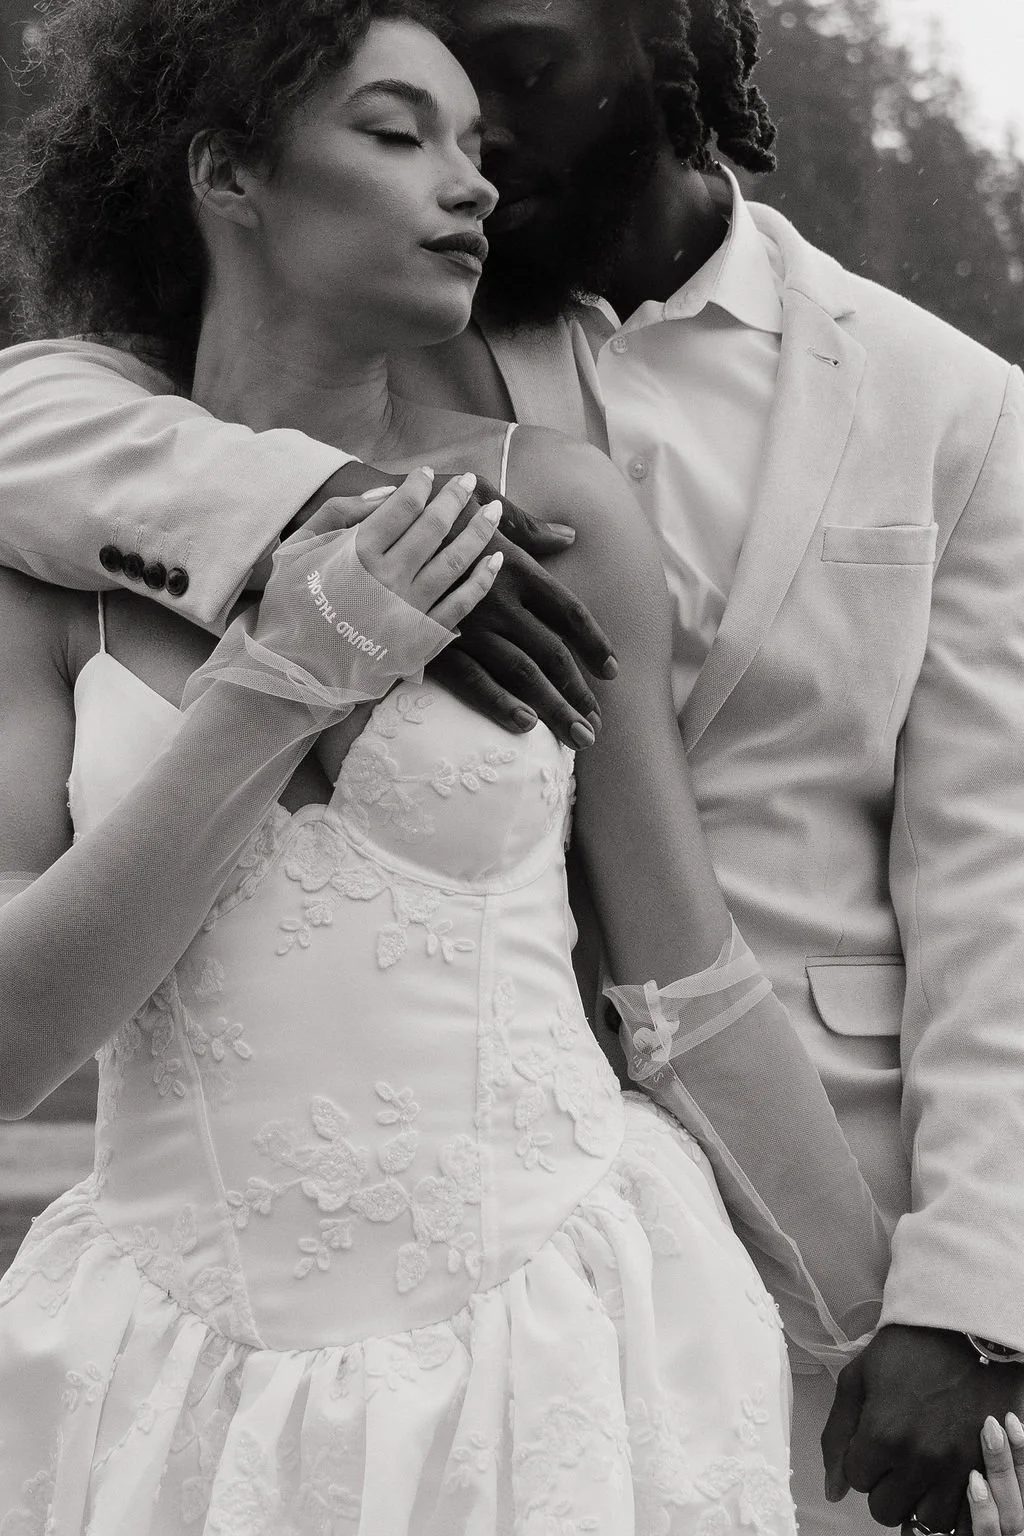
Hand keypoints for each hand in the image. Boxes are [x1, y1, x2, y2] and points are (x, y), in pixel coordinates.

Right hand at [282, 462, 618, 747]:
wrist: (364, 520)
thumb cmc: (425, 506)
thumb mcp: (479, 499)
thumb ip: (526, 526)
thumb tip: (568, 538)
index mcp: (514, 565)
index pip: (568, 611)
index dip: (596, 643)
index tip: (613, 671)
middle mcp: (497, 598)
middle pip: (552, 652)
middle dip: (579, 692)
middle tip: (597, 726)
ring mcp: (466, 623)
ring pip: (522, 673)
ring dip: (553, 707)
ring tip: (578, 737)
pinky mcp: (433, 641)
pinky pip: (471, 679)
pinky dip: (499, 704)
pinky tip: (524, 727)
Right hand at [291, 467, 502, 628]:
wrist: (295, 670)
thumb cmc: (293, 605)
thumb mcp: (298, 549)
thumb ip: (338, 513)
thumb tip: (386, 492)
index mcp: (357, 552)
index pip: (401, 507)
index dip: (418, 485)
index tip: (426, 474)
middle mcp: (388, 577)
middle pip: (434, 528)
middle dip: (454, 499)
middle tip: (467, 480)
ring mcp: (409, 608)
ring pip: (455, 561)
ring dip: (478, 532)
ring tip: (493, 511)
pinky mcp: (422, 636)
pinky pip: (460, 605)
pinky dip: (481, 581)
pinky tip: (494, 560)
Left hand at [822, 1326, 1023, 1531]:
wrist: (963, 1331)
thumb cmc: (907, 1350)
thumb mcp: (858, 1378)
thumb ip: (837, 1434)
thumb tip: (833, 1490)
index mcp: (883, 1433)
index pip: (855, 1479)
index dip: (861, 1458)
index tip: (873, 1435)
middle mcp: (919, 1458)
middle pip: (885, 1507)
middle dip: (883, 1483)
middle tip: (894, 1451)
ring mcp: (955, 1467)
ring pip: (922, 1518)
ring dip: (914, 1496)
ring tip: (917, 1464)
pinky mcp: (982, 1467)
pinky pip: (958, 1514)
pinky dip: (945, 1500)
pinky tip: (940, 1473)